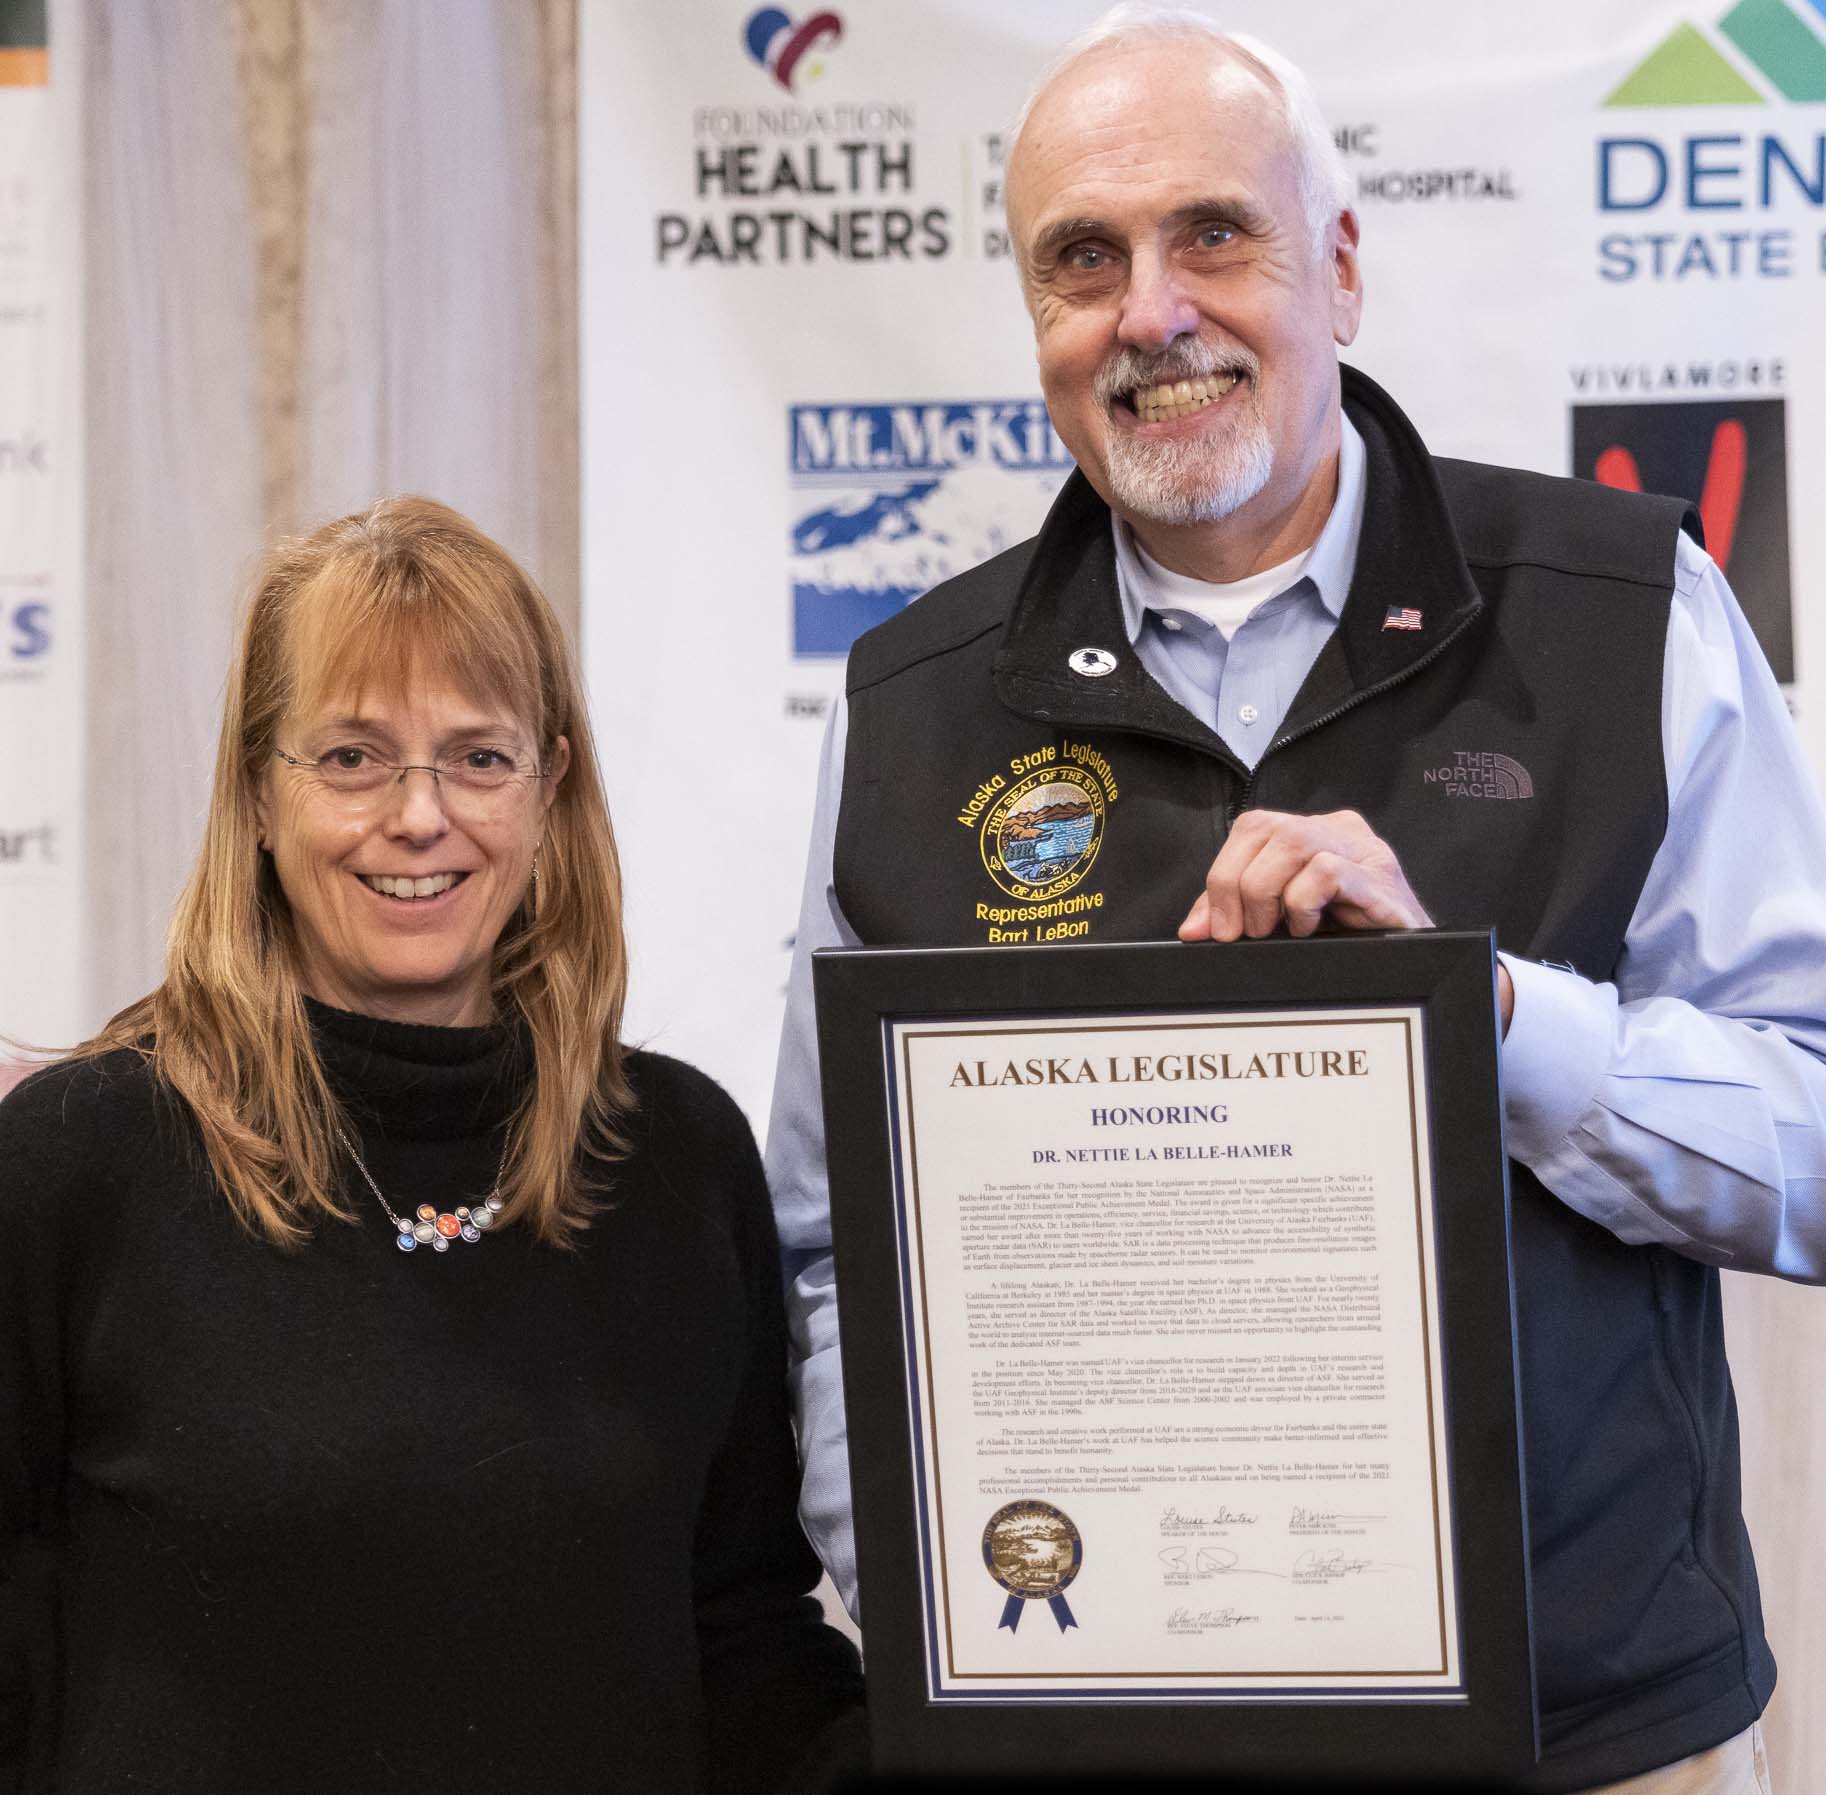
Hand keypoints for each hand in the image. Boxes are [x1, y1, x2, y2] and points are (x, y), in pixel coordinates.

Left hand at [1178, 808, 1431, 942]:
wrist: (1408, 970)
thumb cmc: (1346, 944)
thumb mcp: (1280, 923)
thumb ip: (1236, 915)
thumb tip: (1193, 928)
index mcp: (1312, 834)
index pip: (1250, 826)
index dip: (1222, 873)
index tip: (1216, 926)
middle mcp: (1338, 831)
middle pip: (1263, 826)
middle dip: (1235, 884)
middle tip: (1243, 933)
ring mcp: (1364, 852)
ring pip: (1293, 841)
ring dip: (1266, 893)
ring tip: (1278, 931)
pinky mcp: (1382, 881)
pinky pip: (1326, 871)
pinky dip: (1303, 903)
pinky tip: (1310, 929)